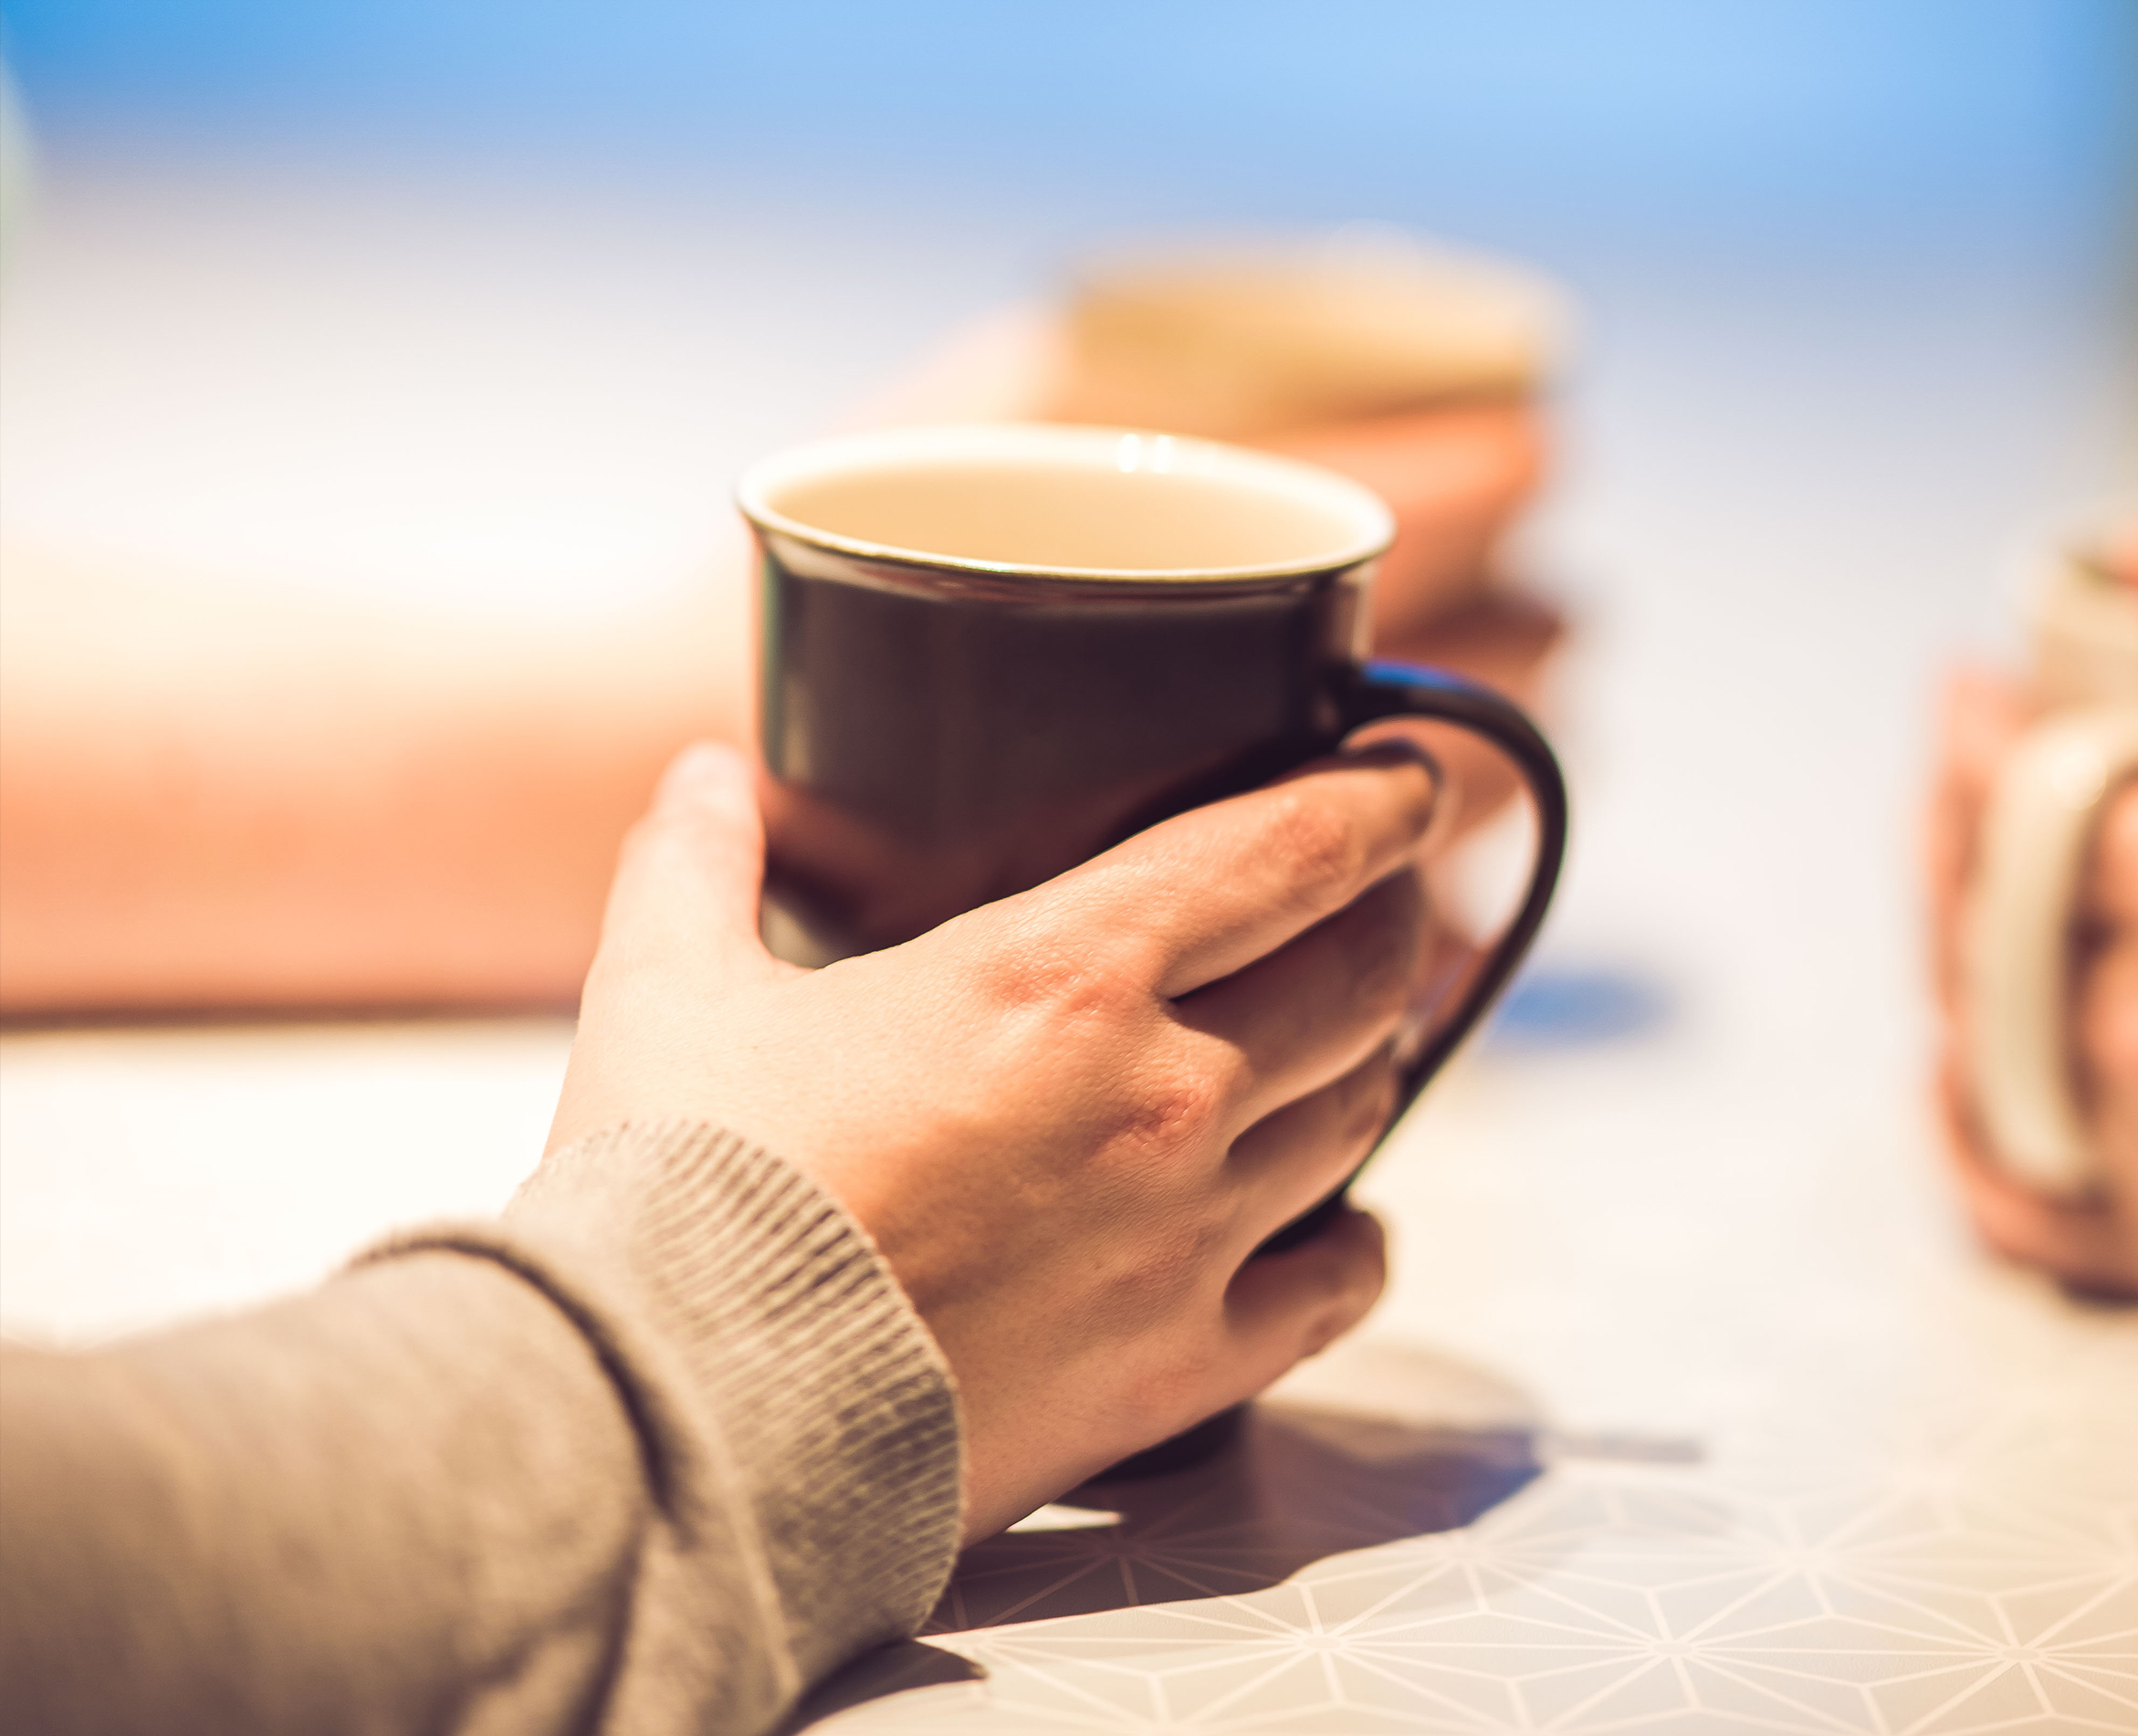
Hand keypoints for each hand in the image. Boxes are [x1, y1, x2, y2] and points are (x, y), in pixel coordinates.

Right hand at [554, 739, 1440, 1537]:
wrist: (677, 1425)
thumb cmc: (678, 1197)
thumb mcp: (666, 995)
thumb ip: (698, 865)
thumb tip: (705, 774)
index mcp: (1065, 973)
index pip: (1289, 850)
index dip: (1375, 801)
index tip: (1410, 777)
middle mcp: (1167, 1092)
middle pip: (1363, 974)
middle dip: (1391, 916)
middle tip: (1385, 894)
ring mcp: (1191, 1236)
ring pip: (1361, 1110)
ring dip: (1374, 1054)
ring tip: (1358, 1027)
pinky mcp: (1182, 1367)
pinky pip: (1335, 1287)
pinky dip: (1359, 1242)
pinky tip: (1347, 1225)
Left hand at [1926, 536, 2137, 1365]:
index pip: (2017, 794)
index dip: (1973, 733)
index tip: (1971, 690)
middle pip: (1978, 914)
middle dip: (1951, 828)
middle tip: (1965, 775)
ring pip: (1983, 1043)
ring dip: (1956, 957)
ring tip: (1970, 890)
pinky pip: (2019, 1204)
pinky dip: (1968, 1133)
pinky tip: (1959, 1073)